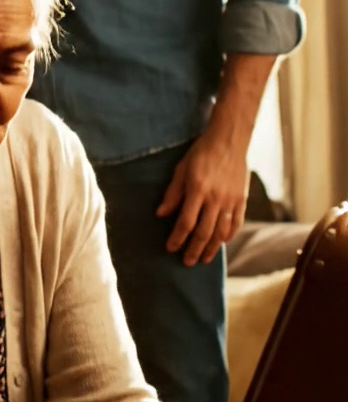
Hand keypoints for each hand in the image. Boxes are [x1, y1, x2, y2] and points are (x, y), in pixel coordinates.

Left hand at [156, 128, 248, 265]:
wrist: (229, 140)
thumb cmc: (201, 153)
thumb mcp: (181, 169)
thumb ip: (172, 193)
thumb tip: (160, 214)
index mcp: (197, 190)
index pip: (185, 222)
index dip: (177, 238)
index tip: (170, 248)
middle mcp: (215, 198)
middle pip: (203, 232)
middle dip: (193, 249)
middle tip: (186, 262)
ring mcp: (231, 200)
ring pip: (221, 232)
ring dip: (211, 248)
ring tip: (203, 258)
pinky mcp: (241, 199)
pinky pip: (236, 223)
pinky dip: (228, 236)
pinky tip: (222, 243)